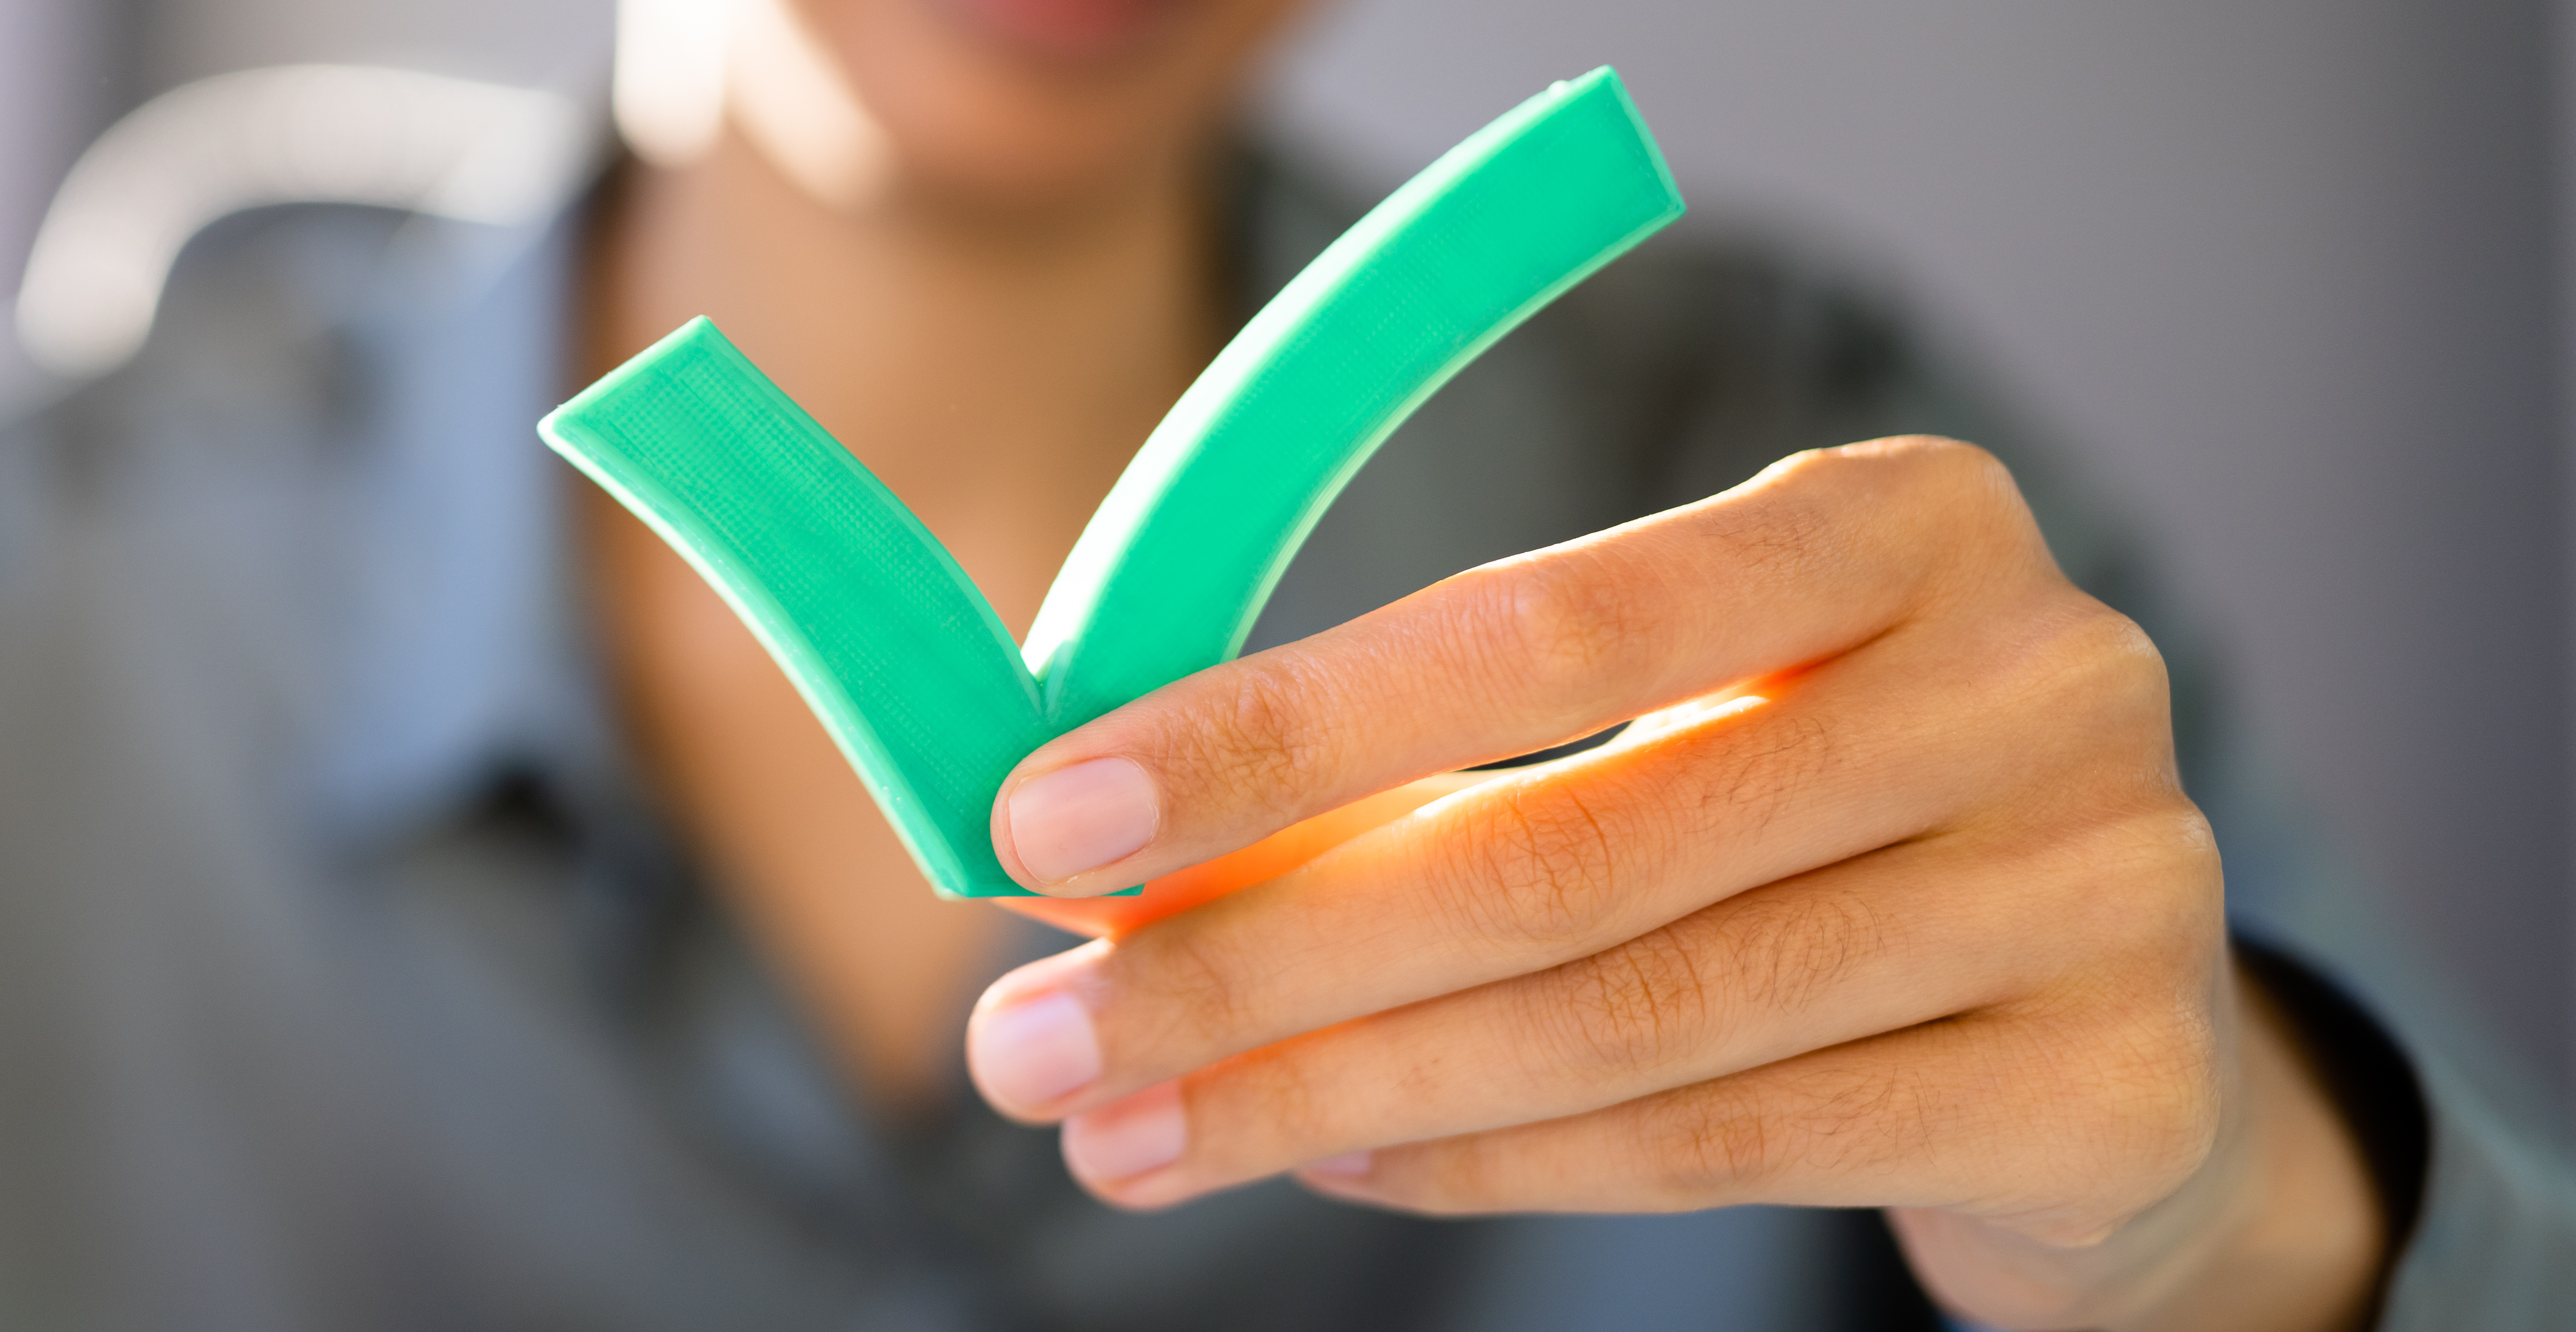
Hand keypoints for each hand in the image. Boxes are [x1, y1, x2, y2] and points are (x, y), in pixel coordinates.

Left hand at [962, 439, 2386, 1330]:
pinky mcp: (2105, 1088)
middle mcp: (2027, 679)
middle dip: (1254, 958)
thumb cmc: (1813, 840)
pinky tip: (1335, 1157)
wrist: (2118, 1040)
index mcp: (1902, 523)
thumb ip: (1402, 782)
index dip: (1275, 729)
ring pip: (1620, 1019)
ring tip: (1129, 1133)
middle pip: (1559, 847)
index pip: (1541, 620)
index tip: (1045, 812)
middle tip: (1037, 1043)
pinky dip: (1488, 1163)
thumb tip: (1088, 856)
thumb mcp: (1643, 742)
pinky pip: (1721, 1138)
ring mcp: (2096, 886)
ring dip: (1328, 1088)